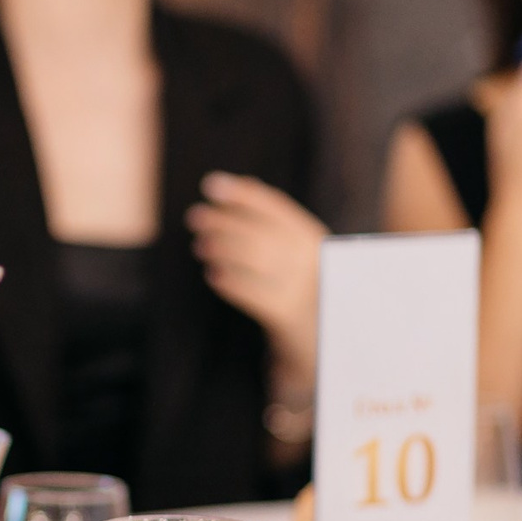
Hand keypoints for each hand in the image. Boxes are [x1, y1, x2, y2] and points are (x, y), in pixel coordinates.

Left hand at [185, 173, 325, 370]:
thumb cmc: (304, 284)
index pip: (275, 207)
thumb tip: (244, 184)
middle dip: (223, 222)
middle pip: (260, 232)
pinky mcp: (286, 315)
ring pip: (254, 260)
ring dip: (222, 249)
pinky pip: (252, 294)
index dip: (241, 194)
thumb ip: (277, 220)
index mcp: (314, 236)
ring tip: (200, 245)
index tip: (211, 185)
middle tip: (194, 217)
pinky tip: (213, 274)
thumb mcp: (300, 249)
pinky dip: (229, 282)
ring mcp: (300, 288)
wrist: (327, 336)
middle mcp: (311, 258)